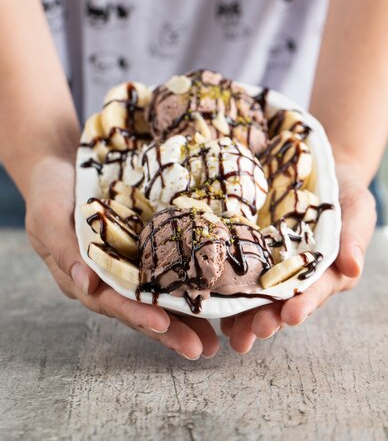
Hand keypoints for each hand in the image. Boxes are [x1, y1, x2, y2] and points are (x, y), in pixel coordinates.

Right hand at [25, 155, 219, 359]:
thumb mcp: (48, 218)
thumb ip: (64, 251)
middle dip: (169, 330)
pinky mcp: (143, 246)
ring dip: (184, 317)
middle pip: (139, 309)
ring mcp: (127, 263)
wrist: (63, 165)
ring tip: (212, 339)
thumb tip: (85, 284)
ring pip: (156, 296)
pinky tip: (210, 295)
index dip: (136, 314)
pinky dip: (186, 282)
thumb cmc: (50, 193)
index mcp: (82, 277)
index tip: (162, 324)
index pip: (111, 302)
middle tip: (200, 348)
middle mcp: (107, 277)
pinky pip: (165, 268)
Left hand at [220, 162, 376, 352]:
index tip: (291, 315)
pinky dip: (227, 288)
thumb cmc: (342, 192)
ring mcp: (274, 265)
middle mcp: (299, 275)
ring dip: (245, 316)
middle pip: (283, 301)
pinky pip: (239, 271)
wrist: (315, 168)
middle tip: (255, 332)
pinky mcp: (253, 251)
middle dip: (270, 318)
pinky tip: (213, 302)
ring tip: (231, 334)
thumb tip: (354, 268)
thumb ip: (355, 236)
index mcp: (328, 270)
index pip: (316, 290)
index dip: (304, 303)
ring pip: (258, 296)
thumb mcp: (357, 207)